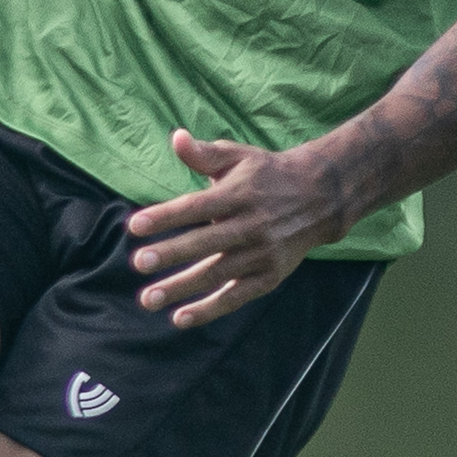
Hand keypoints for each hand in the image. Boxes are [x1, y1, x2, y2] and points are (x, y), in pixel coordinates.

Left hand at [126, 129, 349, 327]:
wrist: (321, 197)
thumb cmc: (267, 174)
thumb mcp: (239, 157)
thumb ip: (205, 154)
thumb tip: (176, 138)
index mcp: (239, 194)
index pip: (197, 207)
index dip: (166, 216)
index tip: (135, 226)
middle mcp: (252, 225)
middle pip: (205, 242)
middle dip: (171, 253)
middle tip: (138, 263)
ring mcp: (262, 254)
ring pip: (217, 274)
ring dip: (181, 287)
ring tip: (148, 299)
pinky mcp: (269, 276)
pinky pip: (236, 297)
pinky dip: (209, 309)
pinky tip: (179, 318)